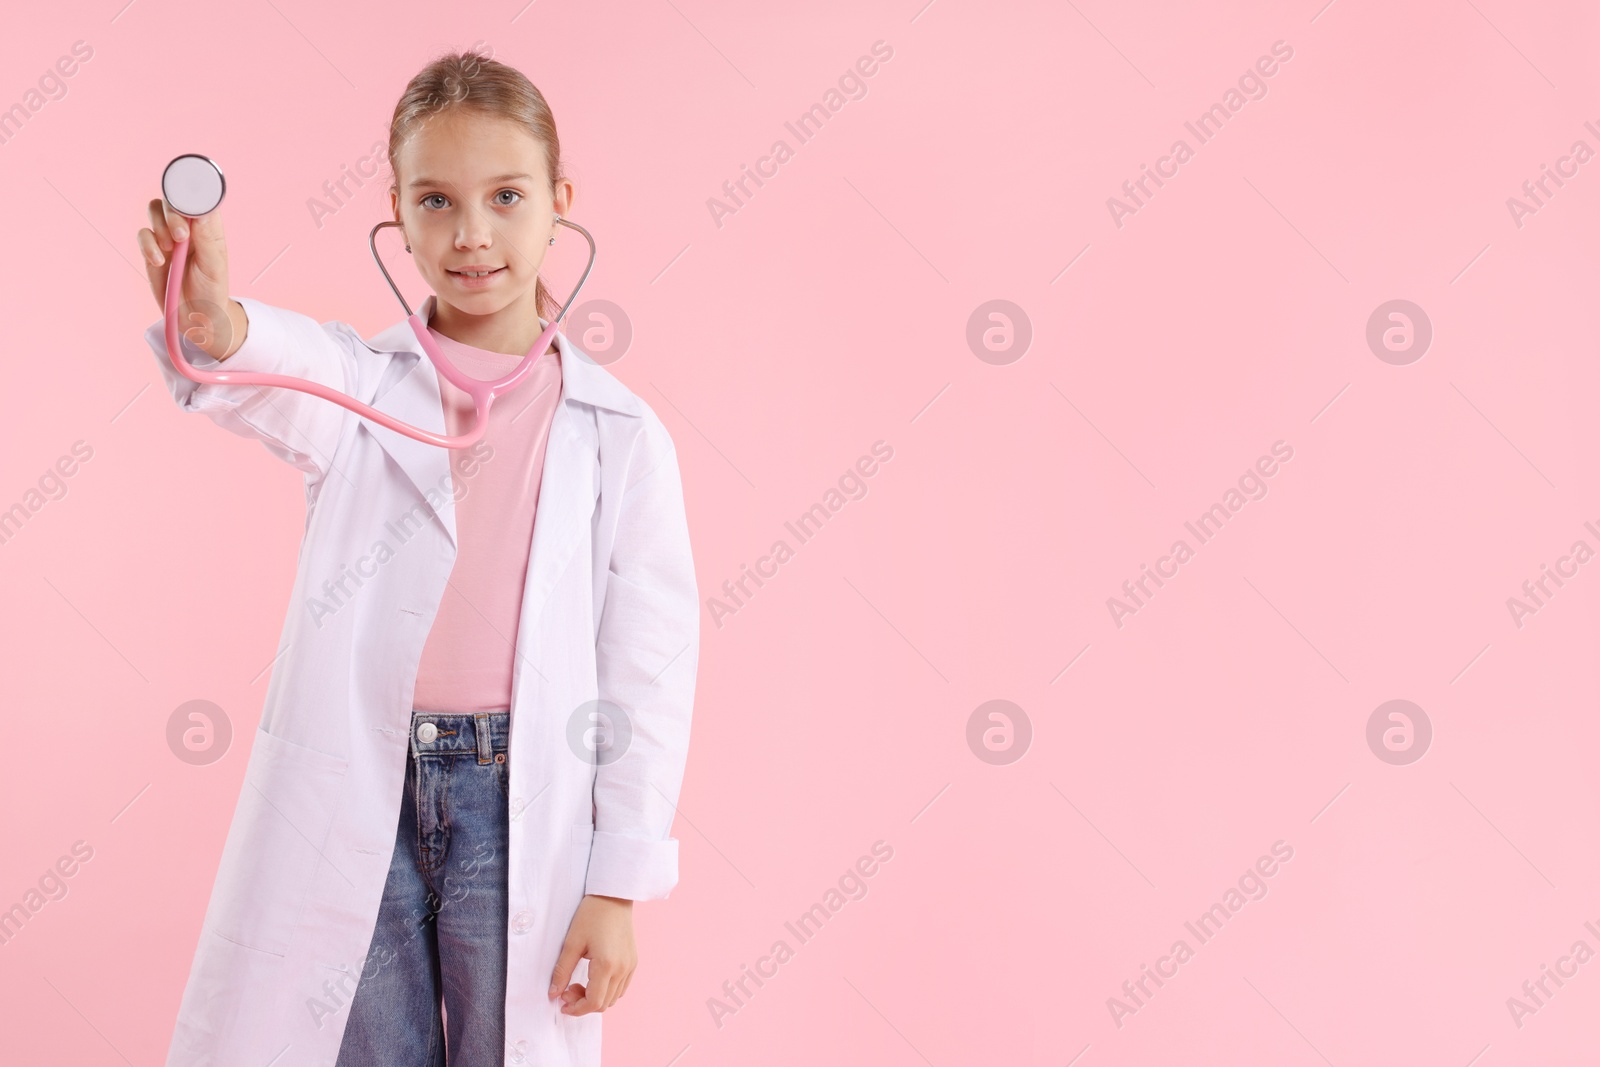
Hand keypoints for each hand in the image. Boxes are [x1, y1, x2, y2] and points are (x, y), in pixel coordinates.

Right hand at [136, 197, 242, 358]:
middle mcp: (187, 227)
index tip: (187, 202)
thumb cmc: (211, 290)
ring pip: (154, 212)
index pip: (198, 199)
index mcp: (208, 227)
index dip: (191, 194)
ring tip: (171, 250)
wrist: (196, 316)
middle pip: (171, 200)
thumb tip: (203, 210)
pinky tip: (159, 260)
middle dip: (172, 214)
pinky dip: (148, 245)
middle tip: (181, 236)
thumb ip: (207, 238)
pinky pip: (142, 235)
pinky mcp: (151, 250)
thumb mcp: (214, 266)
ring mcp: (167, 237)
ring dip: (160, 227)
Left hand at [548, 894, 636, 1015]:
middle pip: (604, 1004)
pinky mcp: (633, 961)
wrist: (613, 896)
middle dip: (583, 1004)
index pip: (594, 1002)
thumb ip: (562, 971)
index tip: (562, 1004)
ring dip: (595, 998)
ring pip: (613, 998)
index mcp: (606, 965)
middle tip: (567, 990)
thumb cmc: (592, 915)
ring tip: (579, 983)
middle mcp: (622, 969)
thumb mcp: (572, 943)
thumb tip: (553, 994)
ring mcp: (630, 966)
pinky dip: (606, 990)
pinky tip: (594, 978)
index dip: (577, 1009)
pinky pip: (621, 987)